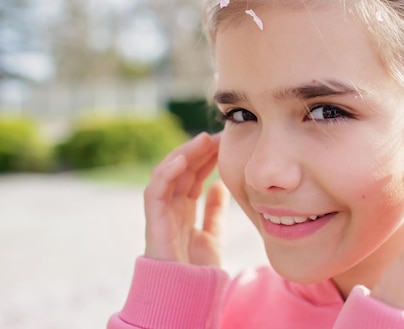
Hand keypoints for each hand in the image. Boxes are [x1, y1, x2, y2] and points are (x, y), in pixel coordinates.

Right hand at [143, 132, 228, 265]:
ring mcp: (161, 211)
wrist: (187, 294)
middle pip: (182, 170)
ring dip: (185, 154)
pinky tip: (182, 158)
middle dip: (198, 151)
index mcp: (183, 209)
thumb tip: (219, 185)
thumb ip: (215, 210)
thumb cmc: (198, 269)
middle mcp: (170, 206)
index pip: (193, 175)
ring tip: (202, 140)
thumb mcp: (213, 233)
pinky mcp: (154, 219)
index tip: (223, 143)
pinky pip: (155, 190)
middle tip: (216, 136)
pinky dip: (166, 172)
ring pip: (168, 173)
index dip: (206, 157)